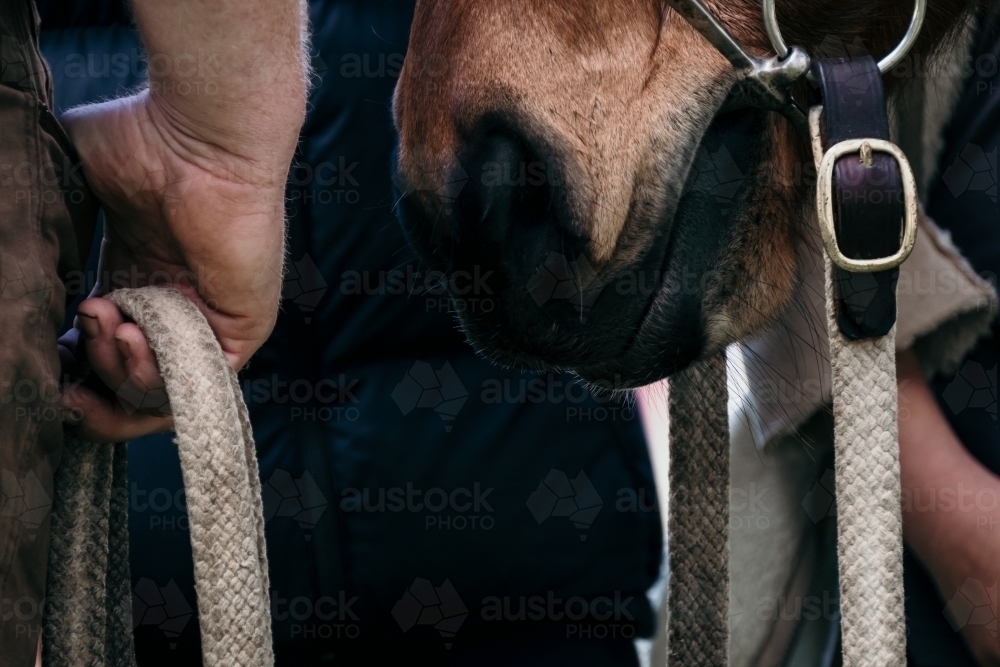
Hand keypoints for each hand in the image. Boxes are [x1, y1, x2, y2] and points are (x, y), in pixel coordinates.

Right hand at [59, 90, 289, 441]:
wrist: (197, 134)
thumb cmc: (140, 140)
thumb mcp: (73, 191)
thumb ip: (47, 231)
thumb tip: (15, 271)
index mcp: (136, 278)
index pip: (102, 348)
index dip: (68, 366)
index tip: (39, 360)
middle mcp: (174, 304)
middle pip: (129, 383)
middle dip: (88, 382)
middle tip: (64, 360)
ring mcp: (209, 319)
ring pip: (159, 389)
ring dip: (116, 371)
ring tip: (105, 324)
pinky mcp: (242, 328)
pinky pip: (200, 381)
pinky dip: (153, 375)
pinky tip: (128, 335)